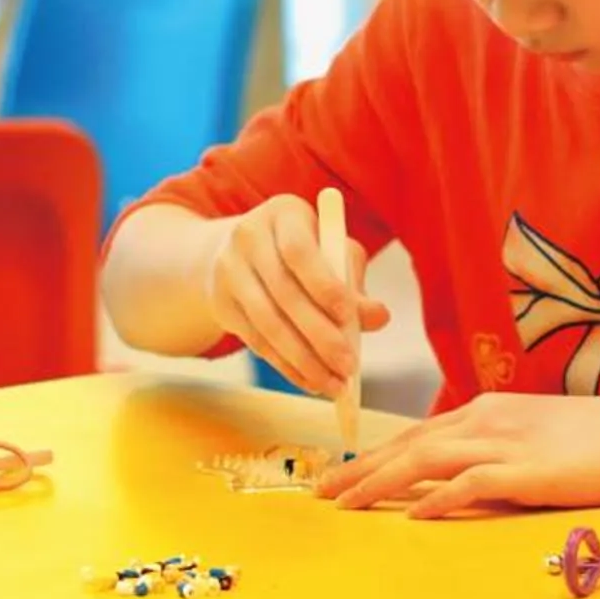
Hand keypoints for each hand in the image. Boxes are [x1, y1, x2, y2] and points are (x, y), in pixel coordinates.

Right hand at [203, 196, 388, 395]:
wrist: (234, 252)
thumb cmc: (302, 252)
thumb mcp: (331, 252)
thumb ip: (354, 282)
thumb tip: (378, 317)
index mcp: (283, 214)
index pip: (300, 251)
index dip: (323, 284)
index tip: (348, 316)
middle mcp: (249, 236)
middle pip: (284, 292)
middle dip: (319, 334)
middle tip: (349, 365)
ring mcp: (229, 270)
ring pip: (267, 322)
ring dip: (303, 359)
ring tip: (333, 384)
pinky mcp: (221, 304)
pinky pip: (255, 341)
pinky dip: (285, 365)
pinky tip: (310, 381)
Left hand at [321, 392, 599, 517]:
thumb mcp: (535, 437)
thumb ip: (496, 452)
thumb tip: (462, 480)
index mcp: (486, 411)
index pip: (416, 433)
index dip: (374, 455)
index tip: (340, 475)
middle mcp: (486, 420)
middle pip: (407, 444)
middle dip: (359, 468)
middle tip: (321, 493)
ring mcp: (505, 443)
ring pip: (425, 460)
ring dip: (379, 483)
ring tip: (345, 506)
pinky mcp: (527, 471)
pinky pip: (470, 484)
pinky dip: (436, 499)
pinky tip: (411, 516)